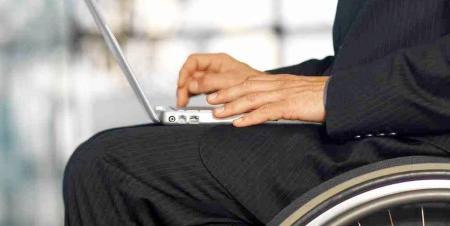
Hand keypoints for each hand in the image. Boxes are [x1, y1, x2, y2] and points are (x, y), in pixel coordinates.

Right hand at [177, 53, 264, 106]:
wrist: (266, 94)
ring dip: (187, 93)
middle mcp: (215, 69)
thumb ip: (210, 82)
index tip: (182, 85)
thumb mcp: (231, 81)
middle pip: (191, 74)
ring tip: (184, 104)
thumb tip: (191, 84)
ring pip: (194, 84)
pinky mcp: (216, 91)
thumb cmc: (254, 84)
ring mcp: (215, 80)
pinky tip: (193, 104)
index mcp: (218, 60)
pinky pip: (200, 93)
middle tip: (182, 100)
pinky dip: (194, 98)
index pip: (193, 61)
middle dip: (184, 86)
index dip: (185, 72)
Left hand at [206, 74, 329, 126]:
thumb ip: (280, 96)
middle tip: (209, 100)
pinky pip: (266, 111)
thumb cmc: (319, 96)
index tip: (216, 92)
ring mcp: (283, 94)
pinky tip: (239, 123)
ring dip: (232, 106)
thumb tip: (268, 106)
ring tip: (217, 113)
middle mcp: (277, 85)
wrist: (340, 95)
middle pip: (245, 88)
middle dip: (224, 94)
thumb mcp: (295, 92)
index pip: (248, 82)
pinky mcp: (290, 105)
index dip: (230, 87)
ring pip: (251, 99)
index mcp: (277, 82)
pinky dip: (250, 117)